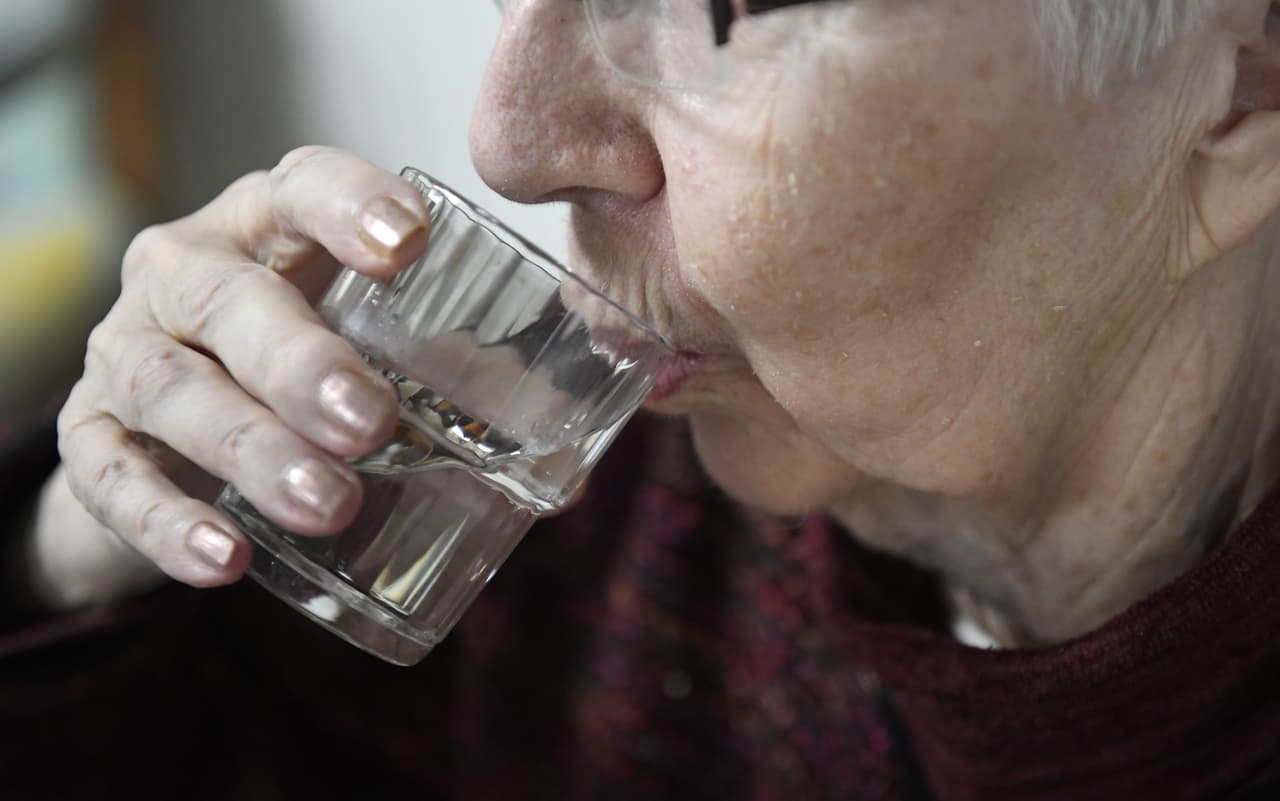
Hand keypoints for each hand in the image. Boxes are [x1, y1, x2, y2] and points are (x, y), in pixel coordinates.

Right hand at [54, 147, 429, 590]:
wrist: (169, 434)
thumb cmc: (298, 371)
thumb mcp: (364, 351)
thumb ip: (454, 393)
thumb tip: (563, 488)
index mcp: (269, 230)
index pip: (302, 188)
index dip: (349, 205)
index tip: (410, 246)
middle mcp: (185, 273)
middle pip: (229, 301)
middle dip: (301, 361)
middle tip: (371, 422)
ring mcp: (126, 351)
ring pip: (173, 390)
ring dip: (251, 448)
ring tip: (327, 502)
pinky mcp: (88, 437)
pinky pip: (113, 478)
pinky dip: (168, 521)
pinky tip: (224, 559)